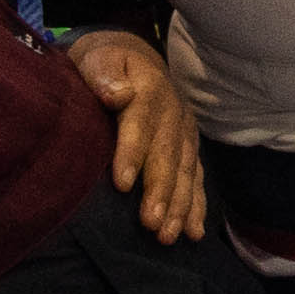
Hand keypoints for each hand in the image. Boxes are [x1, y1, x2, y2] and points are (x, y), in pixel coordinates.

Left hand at [69, 33, 205, 242]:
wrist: (133, 57)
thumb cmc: (105, 63)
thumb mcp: (98, 58)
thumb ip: (104, 74)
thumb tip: (117, 94)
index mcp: (149, 90)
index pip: (140, 124)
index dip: (132, 153)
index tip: (121, 184)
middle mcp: (174, 113)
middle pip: (168, 155)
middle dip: (161, 191)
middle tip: (151, 223)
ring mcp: (185, 132)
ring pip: (186, 171)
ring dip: (179, 205)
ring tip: (168, 236)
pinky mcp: (189, 146)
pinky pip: (196, 177)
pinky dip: (196, 205)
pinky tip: (193, 232)